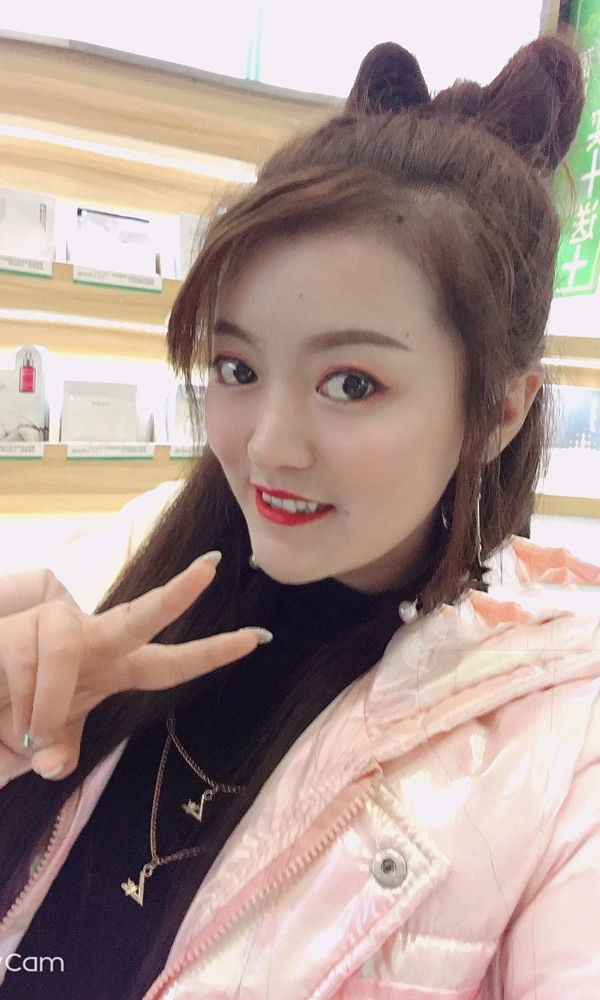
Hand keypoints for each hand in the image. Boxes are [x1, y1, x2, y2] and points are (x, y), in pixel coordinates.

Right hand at [0, 556, 270, 778]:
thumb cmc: (19, 713)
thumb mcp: (49, 742)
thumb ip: (61, 751)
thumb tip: (55, 764)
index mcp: (116, 667)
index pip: (170, 663)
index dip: (212, 654)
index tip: (258, 638)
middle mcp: (93, 639)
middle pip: (141, 616)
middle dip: (177, 594)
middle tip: (211, 569)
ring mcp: (57, 628)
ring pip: (67, 653)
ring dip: (47, 703)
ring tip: (30, 731)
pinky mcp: (20, 628)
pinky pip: (26, 669)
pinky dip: (17, 704)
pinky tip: (7, 710)